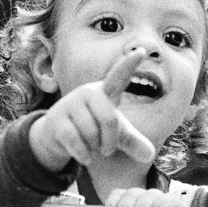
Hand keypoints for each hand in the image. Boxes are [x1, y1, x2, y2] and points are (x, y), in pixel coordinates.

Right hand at [29, 49, 156, 170]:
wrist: (58, 136)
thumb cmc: (93, 130)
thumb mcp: (115, 136)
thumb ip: (133, 142)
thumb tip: (150, 155)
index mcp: (105, 93)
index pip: (119, 77)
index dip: (129, 64)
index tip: (141, 51)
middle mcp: (88, 93)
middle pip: (109, 119)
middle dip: (110, 142)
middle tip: (106, 149)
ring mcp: (70, 104)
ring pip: (91, 133)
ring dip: (94, 149)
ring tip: (90, 147)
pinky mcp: (57, 119)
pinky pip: (76, 141)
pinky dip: (83, 154)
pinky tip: (84, 155)